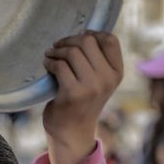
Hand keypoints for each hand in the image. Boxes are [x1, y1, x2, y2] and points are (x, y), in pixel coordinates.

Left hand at [42, 31, 123, 163]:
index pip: (110, 39)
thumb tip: (84, 32)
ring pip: (72, 52)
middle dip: (69, 40)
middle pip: (88, 41)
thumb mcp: (98, 80)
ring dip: (57, 51)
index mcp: (117, 73)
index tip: (77, 38)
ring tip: (50, 55)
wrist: (72, 132)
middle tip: (57, 46)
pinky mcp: (73, 93)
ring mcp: (92, 87)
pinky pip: (60, 65)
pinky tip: (47, 65)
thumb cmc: (82, 101)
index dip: (92, 33)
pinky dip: (50, 62)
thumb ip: (97, 60)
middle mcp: (107, 79)